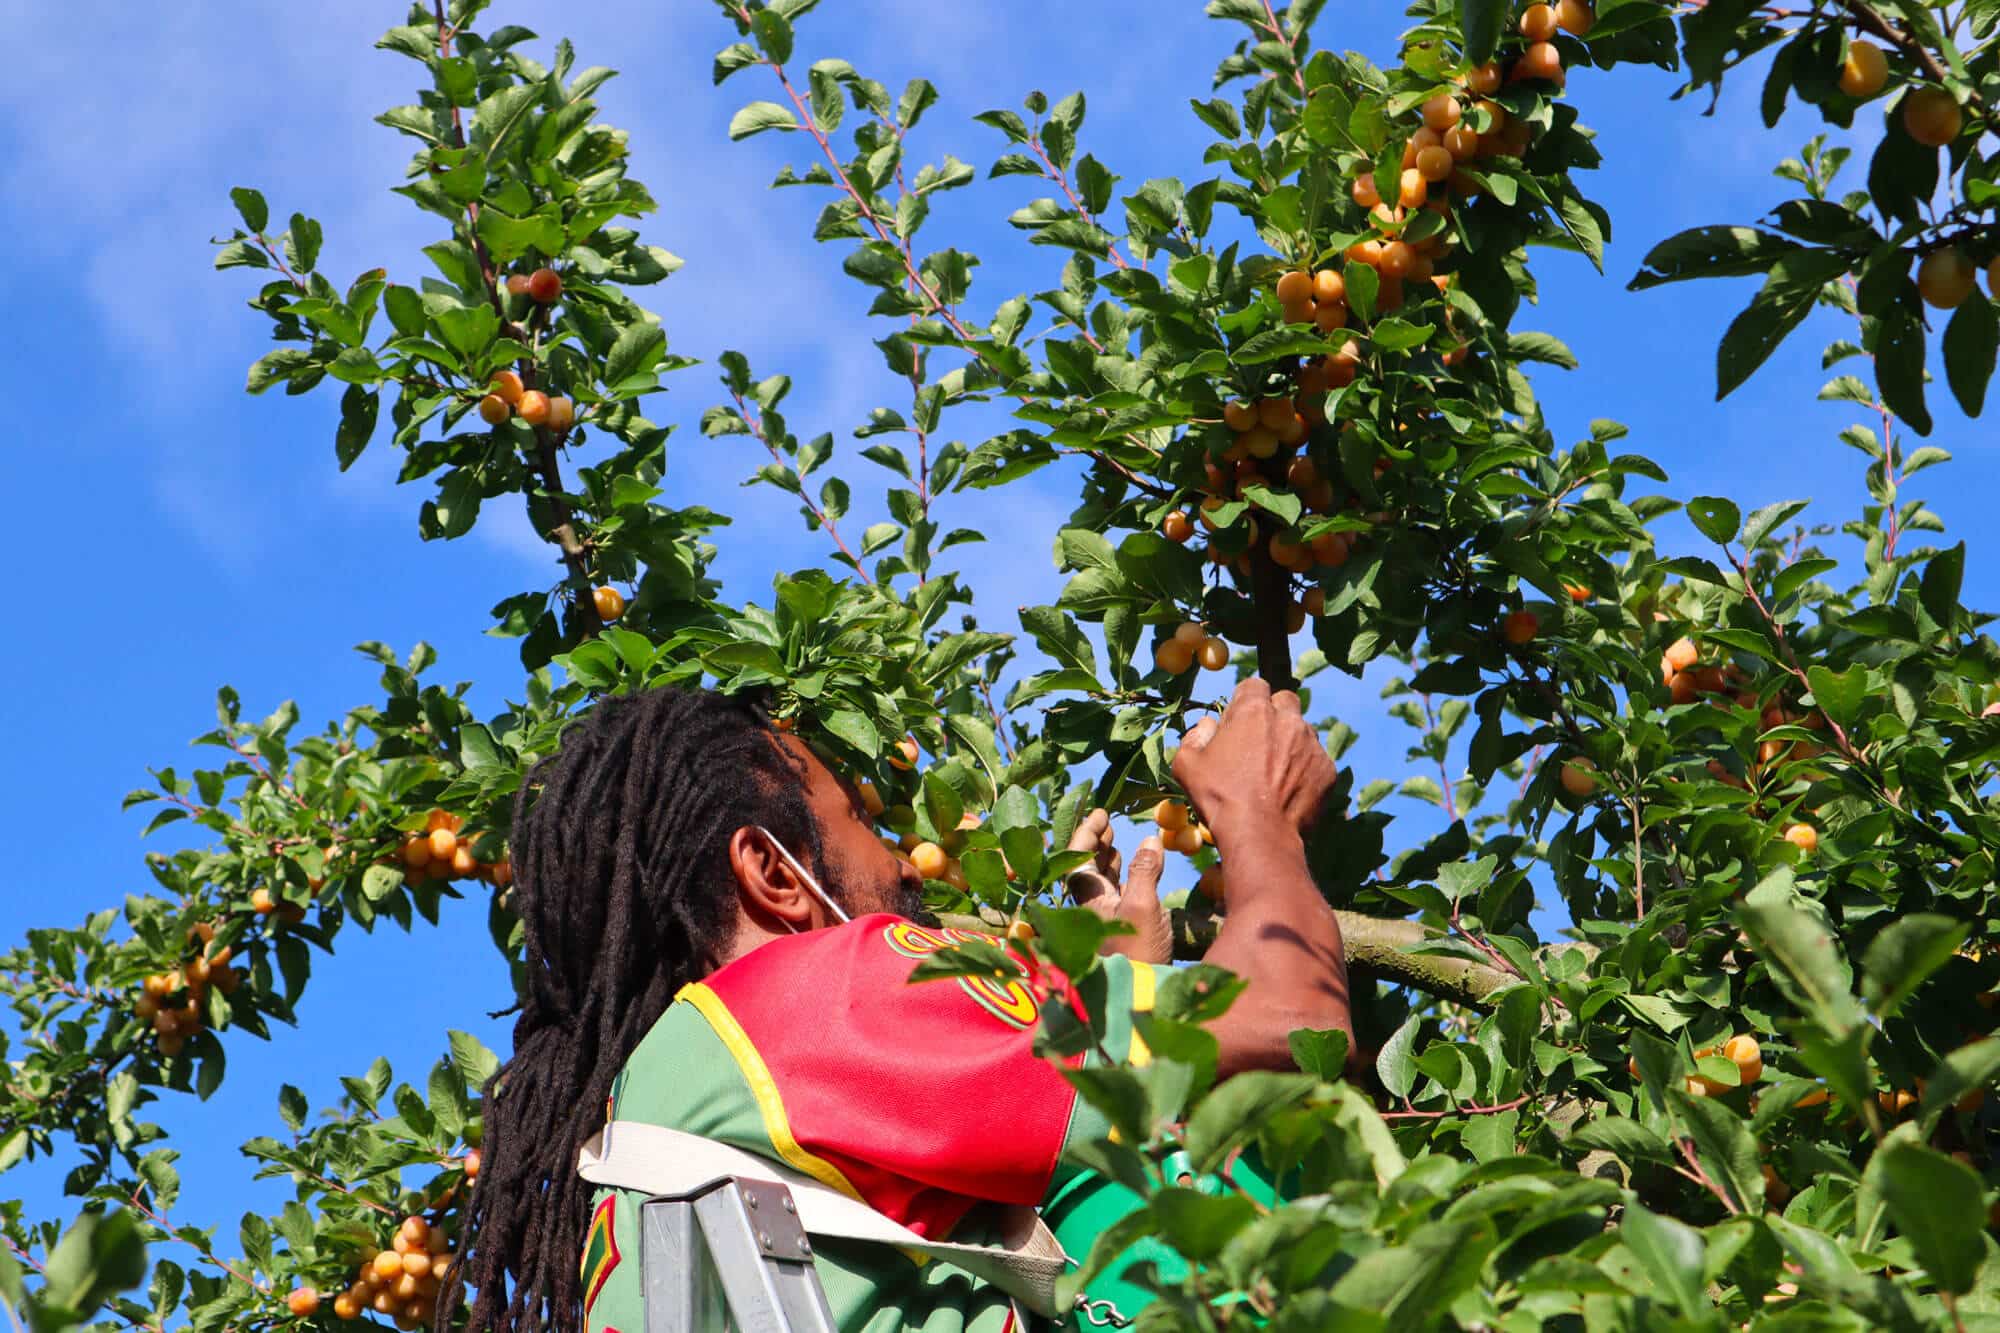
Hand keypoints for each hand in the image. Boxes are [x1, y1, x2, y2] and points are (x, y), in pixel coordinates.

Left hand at [1065, 808, 1170, 964]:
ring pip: (1101, 883)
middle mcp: (1091, 909)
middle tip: (1108, 823)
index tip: (1100, 813)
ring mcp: (1106, 921)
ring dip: (1109, 860)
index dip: (1087, 833)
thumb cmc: (1138, 952)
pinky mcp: (1122, 933)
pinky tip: (1135, 871)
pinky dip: (1124, 878)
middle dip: (1096, 844)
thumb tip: (1150, 840)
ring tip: (1116, 841)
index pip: (1077, 858)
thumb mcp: (1142, 907)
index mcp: (1087, 900)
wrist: (1141, 1000)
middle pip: (1086, 869)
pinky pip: (1117, 896)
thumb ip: (1145, 871)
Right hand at [1172, 677, 1335, 848]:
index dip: (1245, 701)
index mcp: (1253, 711)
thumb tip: (1208, 726)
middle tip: (1260, 742)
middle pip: (1285, 701)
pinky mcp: (1327, 769)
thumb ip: (1195, 736)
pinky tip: (1290, 790)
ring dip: (1291, 743)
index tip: (1239, 721)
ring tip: (1275, 772)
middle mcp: (1288, 719)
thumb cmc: (1219, 798)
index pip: (1254, 685)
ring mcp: (1312, 744)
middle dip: (1274, 714)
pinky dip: (1305, 769)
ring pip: (1303, 731)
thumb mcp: (1187, 764)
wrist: (1259, 835)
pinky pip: (1316, 760)